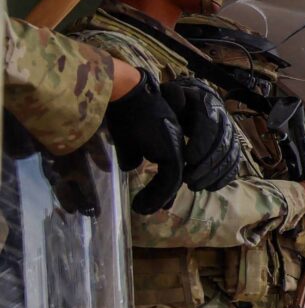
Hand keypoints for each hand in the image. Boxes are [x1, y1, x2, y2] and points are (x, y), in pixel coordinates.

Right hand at [103, 75, 184, 214]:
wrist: (128, 97)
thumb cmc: (125, 113)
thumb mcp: (127, 139)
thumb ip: (132, 153)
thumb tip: (130, 167)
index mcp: (166, 140)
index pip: (168, 168)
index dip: (160, 186)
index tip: (151, 201)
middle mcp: (175, 146)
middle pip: (172, 177)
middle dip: (161, 196)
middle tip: (148, 209)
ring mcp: (176, 149)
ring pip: (171, 182)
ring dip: (157, 198)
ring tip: (141, 210)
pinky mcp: (172, 154)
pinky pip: (169, 181)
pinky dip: (158, 195)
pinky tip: (144, 203)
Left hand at [163, 76, 242, 192]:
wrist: (194, 101)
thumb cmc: (177, 100)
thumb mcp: (170, 92)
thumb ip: (172, 96)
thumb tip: (179, 104)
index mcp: (208, 105)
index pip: (210, 126)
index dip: (202, 143)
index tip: (187, 159)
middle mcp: (224, 120)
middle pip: (222, 145)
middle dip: (207, 165)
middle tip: (188, 179)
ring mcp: (231, 135)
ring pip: (230, 157)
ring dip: (214, 174)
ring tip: (194, 185)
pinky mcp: (232, 148)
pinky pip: (234, 164)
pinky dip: (224, 178)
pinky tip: (210, 187)